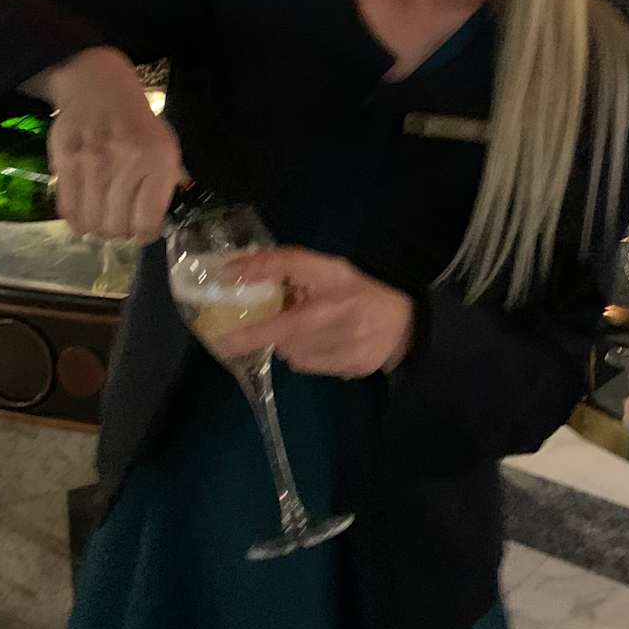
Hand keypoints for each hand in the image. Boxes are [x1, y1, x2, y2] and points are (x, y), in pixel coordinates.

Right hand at [45, 46, 184, 241]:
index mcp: (158, 161)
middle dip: (120, 233)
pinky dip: (76, 221)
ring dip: (97, 229)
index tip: (141, 232)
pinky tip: (83, 218)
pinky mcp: (66, 160)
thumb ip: (164, 185)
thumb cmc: (136, 123)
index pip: (147, 222)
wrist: (99, 88)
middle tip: (119, 225)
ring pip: (92, 222)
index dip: (144, 234)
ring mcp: (93, 162)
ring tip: (101, 220)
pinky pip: (68, 208)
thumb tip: (153, 226)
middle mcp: (127, 162)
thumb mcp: (165, 147)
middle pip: (117, 226)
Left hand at [215, 249, 413, 378]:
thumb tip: (244, 275)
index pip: (290, 262)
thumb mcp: (330, 272)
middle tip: (253, 332)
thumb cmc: (359, 294)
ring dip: (286, 344)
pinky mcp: (349, 365)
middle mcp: (340, 308)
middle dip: (260, 333)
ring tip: (304, 333)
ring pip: (291, 351)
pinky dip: (302, 357)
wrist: (403, 328)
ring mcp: (347, 341)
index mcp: (334, 277)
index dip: (257, 267)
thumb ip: (293, 271)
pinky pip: (305, 365)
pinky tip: (320, 346)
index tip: (226, 275)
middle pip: (282, 328)